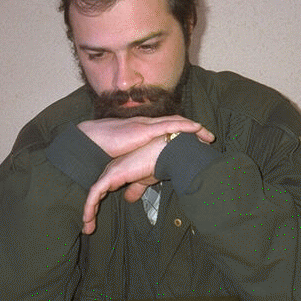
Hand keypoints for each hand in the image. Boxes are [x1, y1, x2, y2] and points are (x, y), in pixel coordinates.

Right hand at [77, 116, 213, 157]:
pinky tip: (197, 128)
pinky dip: (184, 126)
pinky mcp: (144, 129)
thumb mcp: (126, 158)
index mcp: (143, 130)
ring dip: (194, 128)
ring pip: (177, 122)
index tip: (198, 140)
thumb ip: (136, 165)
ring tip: (208, 135)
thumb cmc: (104, 149)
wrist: (91, 141)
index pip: (168, 129)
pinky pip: (169, 125)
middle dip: (194, 130)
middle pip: (176, 123)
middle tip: (209, 137)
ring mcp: (146, 125)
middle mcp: (147, 124)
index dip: (184, 132)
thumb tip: (141, 178)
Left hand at [82, 136, 166, 233]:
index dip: (98, 205)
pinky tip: (88, 218)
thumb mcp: (144, 181)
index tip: (96, 221)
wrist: (164, 154)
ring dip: (89, 212)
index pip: (104, 190)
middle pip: (96, 193)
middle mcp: (112, 170)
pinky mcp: (112, 175)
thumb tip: (129, 199)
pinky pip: (95, 192)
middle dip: (91, 212)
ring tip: (87, 227)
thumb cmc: (157, 163)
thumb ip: (135, 189)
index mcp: (119, 171)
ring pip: (93, 195)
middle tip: (88, 228)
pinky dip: (90, 205)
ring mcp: (111, 172)